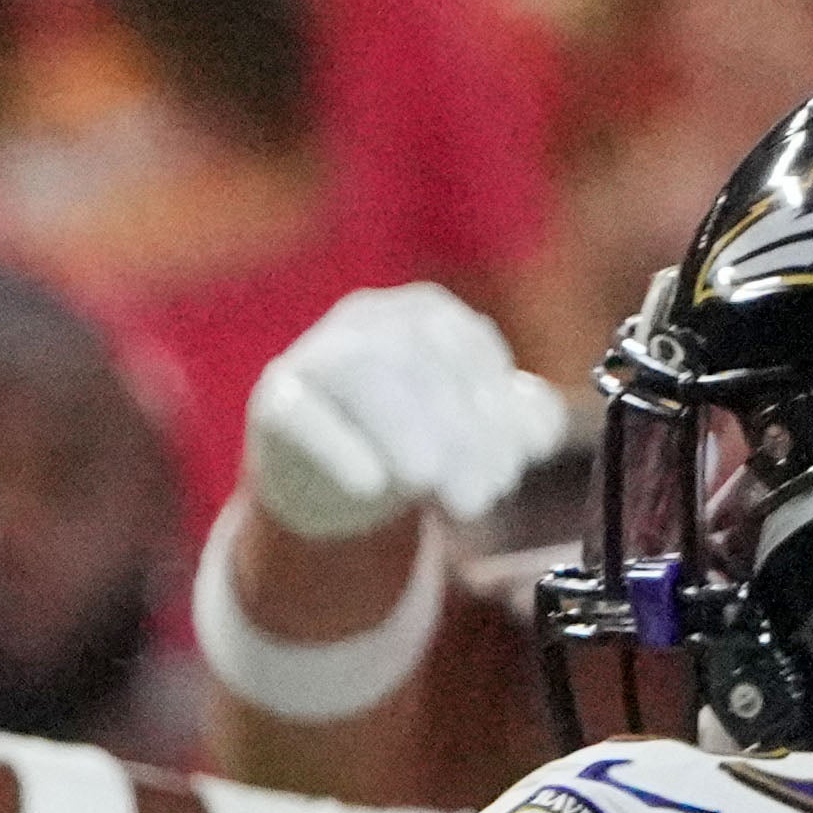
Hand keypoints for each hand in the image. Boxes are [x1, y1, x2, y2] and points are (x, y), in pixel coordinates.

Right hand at [240, 283, 567, 545]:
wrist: (321, 481)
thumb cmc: (406, 447)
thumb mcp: (471, 438)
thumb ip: (516, 429)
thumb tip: (538, 430)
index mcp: (426, 314)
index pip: (467, 348)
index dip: (492, 410)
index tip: (510, 471)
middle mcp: (370, 319)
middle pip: (421, 362)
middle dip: (456, 432)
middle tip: (476, 498)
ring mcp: (315, 353)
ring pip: (364, 375)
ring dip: (404, 432)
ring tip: (429, 485)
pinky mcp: (274, 399)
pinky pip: (302, 415)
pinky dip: (338, 448)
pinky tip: (369, 485)